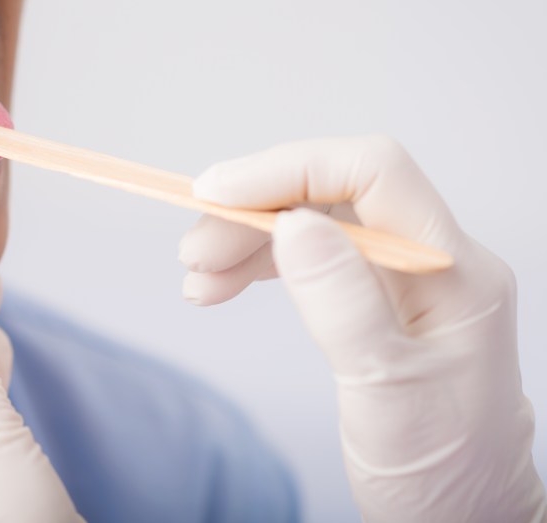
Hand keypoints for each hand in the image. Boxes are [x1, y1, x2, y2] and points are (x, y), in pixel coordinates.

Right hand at [178, 136, 544, 521]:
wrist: (463, 518)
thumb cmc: (439, 469)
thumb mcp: (386, 391)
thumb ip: (342, 303)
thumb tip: (293, 223)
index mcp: (454, 270)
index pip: (373, 172)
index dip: (288, 169)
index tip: (216, 193)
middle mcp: (432, 260)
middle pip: (333, 194)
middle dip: (255, 211)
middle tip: (193, 253)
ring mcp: (406, 280)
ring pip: (315, 224)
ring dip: (248, 240)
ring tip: (199, 279)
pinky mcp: (379, 301)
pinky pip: (313, 259)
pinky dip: (260, 265)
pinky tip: (223, 285)